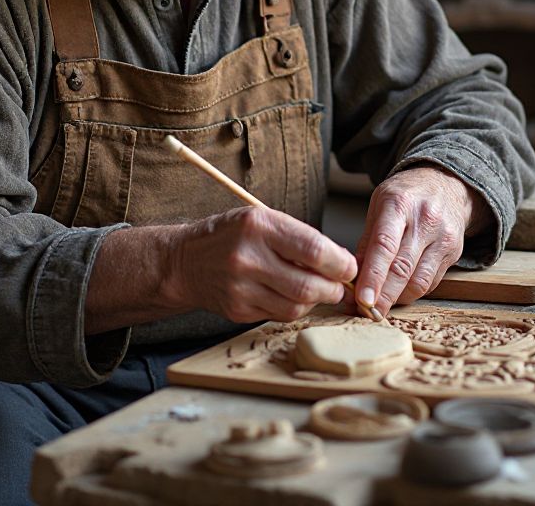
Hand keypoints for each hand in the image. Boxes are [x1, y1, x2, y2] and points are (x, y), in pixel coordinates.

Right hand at [168, 206, 357, 323]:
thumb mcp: (262, 219)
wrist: (185, 261)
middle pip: (309, 285)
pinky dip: (295, 308)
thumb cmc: (231, 234)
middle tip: (340, 284)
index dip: (340, 263)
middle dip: (334, 288)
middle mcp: (248, 258)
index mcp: (258, 226)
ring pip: (297, 306)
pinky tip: (292, 296)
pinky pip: (280, 315)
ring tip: (318, 289)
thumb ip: (299, 237)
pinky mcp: (238, 310)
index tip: (349, 266)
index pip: (313, 250)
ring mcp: (241, 288)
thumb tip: (341, 261)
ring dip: (317, 301)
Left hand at [349, 168, 491, 315]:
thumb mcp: (379, 204)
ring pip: (419, 281)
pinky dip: (412, 293)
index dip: (372, 276)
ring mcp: (443, 237)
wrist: (446, 185)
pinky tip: (399, 293)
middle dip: (383, 296)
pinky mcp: (454, 253)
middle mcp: (425, 220)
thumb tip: (353, 275)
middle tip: (366, 312)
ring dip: (397, 299)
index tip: (362, 299)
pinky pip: (431, 282)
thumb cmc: (406, 195)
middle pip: (402, 268)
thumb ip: (367, 239)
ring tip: (380, 306)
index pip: (384, 245)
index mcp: (399, 204)